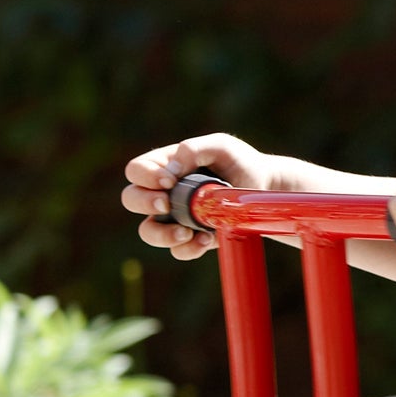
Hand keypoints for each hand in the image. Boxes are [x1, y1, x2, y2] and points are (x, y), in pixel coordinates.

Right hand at [122, 134, 275, 259]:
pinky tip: (206, 239)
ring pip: (148, 231)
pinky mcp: (192, 237)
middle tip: (165, 204)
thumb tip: (171, 169)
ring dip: (161, 235)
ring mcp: (175, 217)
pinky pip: (178, 250)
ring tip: (185, 232)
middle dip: (143, 203)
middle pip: (131, 199)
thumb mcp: (221, 146)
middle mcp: (163, 193)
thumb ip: (194, 150)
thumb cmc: (238, 162)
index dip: (145, 176)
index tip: (170, 181)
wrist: (264, 187)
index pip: (136, 170)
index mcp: (164, 166)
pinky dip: (188, 248)